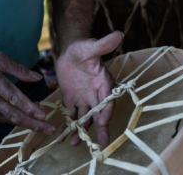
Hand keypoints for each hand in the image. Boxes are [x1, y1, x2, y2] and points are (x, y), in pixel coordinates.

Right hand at [0, 52, 54, 134]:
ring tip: (45, 124)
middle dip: (34, 124)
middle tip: (50, 129)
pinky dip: (19, 119)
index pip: (13, 98)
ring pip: (11, 120)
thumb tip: (36, 77)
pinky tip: (29, 117)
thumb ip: (17, 68)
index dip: (28, 108)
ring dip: (29, 123)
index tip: (43, 115)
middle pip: (14, 115)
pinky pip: (5, 119)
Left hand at [56, 31, 122, 148]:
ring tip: (73, 142)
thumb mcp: (91, 46)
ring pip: (84, 117)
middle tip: (102, 147)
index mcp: (103, 83)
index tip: (103, 122)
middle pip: (99, 114)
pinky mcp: (71, 100)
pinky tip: (63, 135)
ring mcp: (83, 99)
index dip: (106, 111)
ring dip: (80, 130)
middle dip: (100, 130)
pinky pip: (71, 114)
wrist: (70, 52)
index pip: (107, 100)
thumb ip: (103, 44)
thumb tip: (119, 34)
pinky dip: (68, 124)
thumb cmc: (83, 48)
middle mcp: (95, 94)